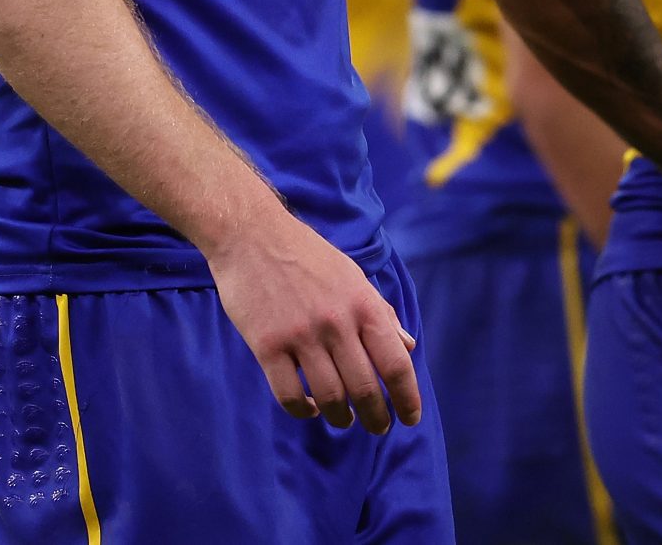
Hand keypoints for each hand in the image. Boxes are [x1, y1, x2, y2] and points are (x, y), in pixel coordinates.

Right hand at [208, 209, 421, 433]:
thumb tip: (409, 347)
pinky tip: (310, 407)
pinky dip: (304, 410)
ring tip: (344, 419)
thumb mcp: (352, 275)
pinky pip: (289, 395)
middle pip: (365, 389)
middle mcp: (336, 322)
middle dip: (376, 418)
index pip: (395, 364)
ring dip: (341, 418)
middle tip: (377, 427)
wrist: (251, 235)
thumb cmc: (306, 255)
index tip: (410, 419)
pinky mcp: (267, 346)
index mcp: (363, 304)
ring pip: (330, 398)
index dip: (407, 398)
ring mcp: (300, 335)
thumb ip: (381, 312)